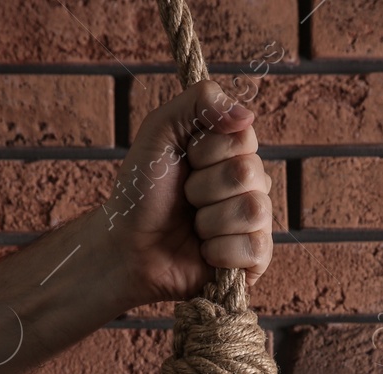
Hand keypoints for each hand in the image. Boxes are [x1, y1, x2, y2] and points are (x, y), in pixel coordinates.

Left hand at [91, 79, 273, 308]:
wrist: (126, 247)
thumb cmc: (141, 191)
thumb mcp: (159, 131)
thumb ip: (198, 102)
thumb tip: (246, 113)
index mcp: (232, 152)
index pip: (244, 137)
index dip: (207, 151)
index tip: (185, 162)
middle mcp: (249, 185)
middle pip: (249, 173)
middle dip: (202, 188)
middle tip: (183, 199)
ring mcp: (253, 223)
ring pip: (253, 211)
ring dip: (209, 221)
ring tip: (192, 228)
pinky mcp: (253, 261)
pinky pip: (256, 249)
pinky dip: (220, 252)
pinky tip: (203, 253)